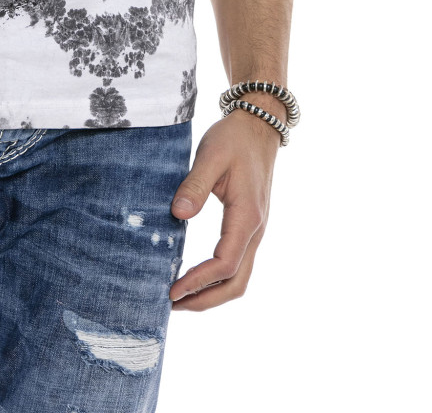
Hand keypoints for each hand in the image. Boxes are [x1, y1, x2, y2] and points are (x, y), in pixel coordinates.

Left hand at [168, 106, 280, 310]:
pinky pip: (237, 263)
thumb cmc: (234, 138)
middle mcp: (256, 229)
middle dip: (206, 300)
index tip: (172, 289)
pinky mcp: (249, 226)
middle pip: (236, 282)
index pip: (225, 263)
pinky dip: (217, 279)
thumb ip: (195, 186)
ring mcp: (255, 230)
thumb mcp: (211, 155)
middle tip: (172, 305)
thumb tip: (177, 215)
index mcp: (247, 216)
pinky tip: (195, 276)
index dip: (199, 281)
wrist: (259, 126)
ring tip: (181, 298)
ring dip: (212, 293)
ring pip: (239, 277)